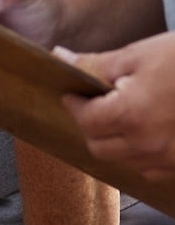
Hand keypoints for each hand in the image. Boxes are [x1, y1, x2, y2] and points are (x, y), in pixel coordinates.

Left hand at [58, 32, 174, 179]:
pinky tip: (151, 132)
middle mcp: (149, 144)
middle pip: (99, 147)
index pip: (85, 121)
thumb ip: (97, 65)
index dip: (75, 104)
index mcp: (131, 115)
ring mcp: (172, 158)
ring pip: (126, 161)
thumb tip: (60, 59)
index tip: (74, 93)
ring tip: (125, 117)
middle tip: (96, 105)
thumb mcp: (140, 54)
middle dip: (92, 126)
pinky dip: (145, 154)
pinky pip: (154, 169)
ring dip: (117, 142)